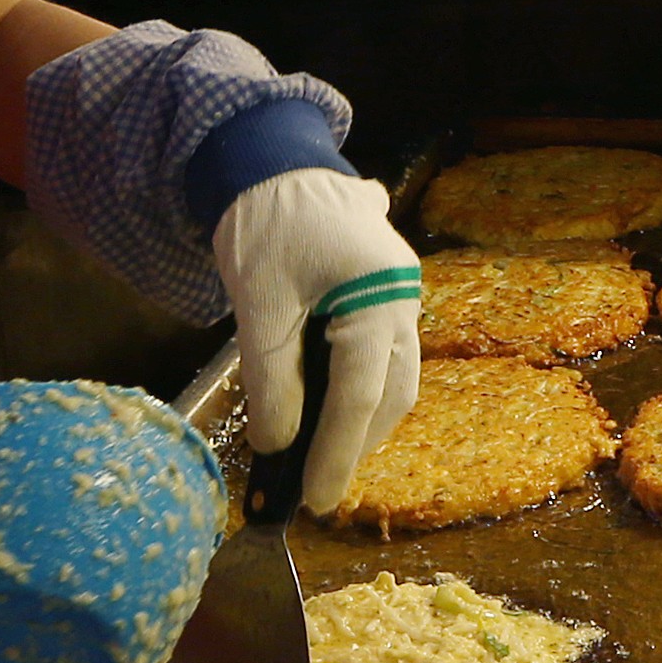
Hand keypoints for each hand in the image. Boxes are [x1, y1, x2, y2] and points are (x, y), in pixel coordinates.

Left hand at [211, 170, 421, 514]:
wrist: (273, 160)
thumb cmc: (264, 224)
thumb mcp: (258, 304)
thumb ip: (270, 378)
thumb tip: (278, 447)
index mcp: (377, 293)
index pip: (360, 393)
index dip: (337, 453)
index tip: (315, 501)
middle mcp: (403, 297)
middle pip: (390, 392)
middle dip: (355, 444)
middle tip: (314, 487)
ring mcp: (400, 293)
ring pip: (394, 377)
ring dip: (360, 421)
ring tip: (318, 457)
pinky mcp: (386, 294)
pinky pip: (384, 356)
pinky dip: (359, 391)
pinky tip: (324, 411)